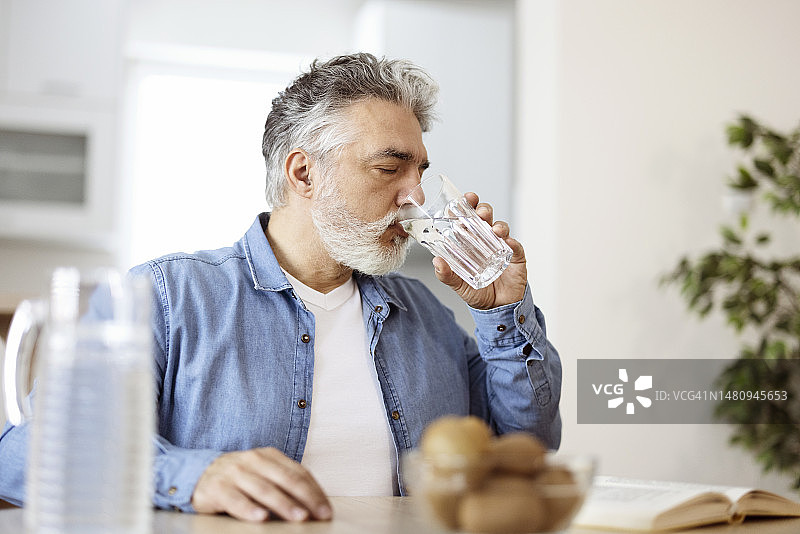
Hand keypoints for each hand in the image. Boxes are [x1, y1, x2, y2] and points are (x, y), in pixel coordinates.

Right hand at [191, 447, 331, 521]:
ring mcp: (235, 473)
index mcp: (269, 456)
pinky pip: (235, 500)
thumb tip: (314, 503)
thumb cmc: (239, 477)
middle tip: (320, 514)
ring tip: (299, 517)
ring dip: (284, 505)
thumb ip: (285, 483)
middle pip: (286, 480)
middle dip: (307, 498)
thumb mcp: (263, 473)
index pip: (299, 473)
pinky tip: (261, 518)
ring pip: (264, 490)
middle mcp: (253, 461)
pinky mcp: (217, 488)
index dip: (315, 492)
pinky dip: (249, 509)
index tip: (327, 509)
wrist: (199, 473)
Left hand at [433, 192, 526, 309]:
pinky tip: (508, 242)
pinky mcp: (516, 257)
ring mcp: (502, 246)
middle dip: (482, 210)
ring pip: (501, 228)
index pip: (467, 220)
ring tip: (494, 228)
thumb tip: (436, 261)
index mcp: (470, 241)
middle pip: (485, 218)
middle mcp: (486, 240)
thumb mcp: (458, 284)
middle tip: (478, 211)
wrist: (498, 308)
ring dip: (498, 225)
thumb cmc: (478, 291)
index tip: (460, 201)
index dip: (465, 208)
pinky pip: (516, 246)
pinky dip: (512, 242)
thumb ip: (447, 275)